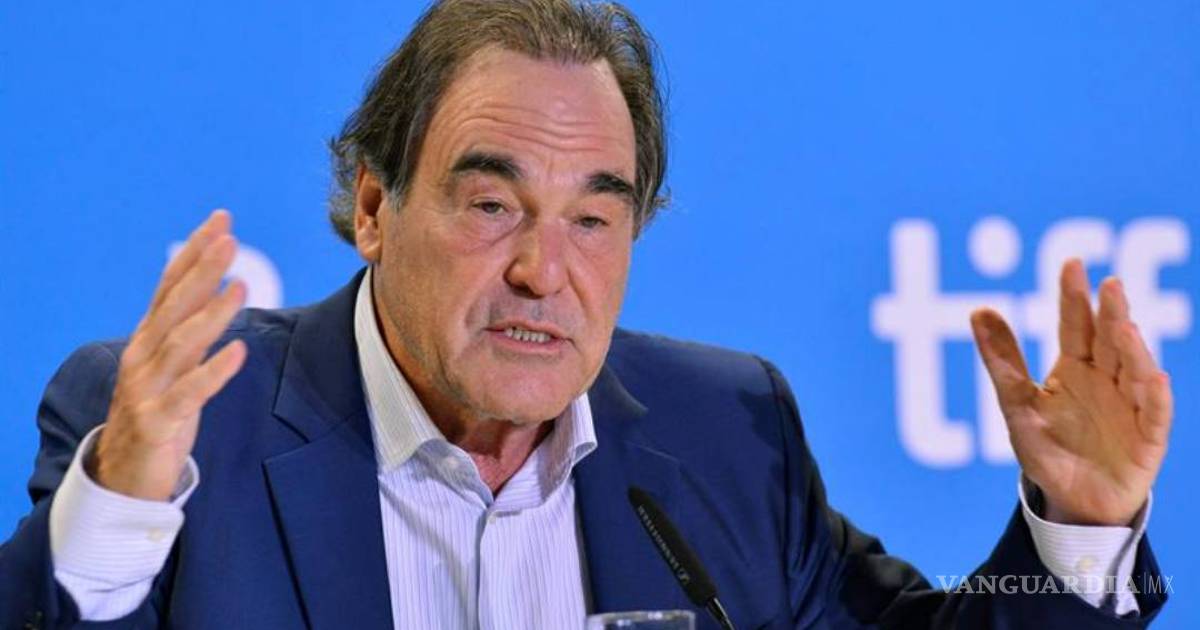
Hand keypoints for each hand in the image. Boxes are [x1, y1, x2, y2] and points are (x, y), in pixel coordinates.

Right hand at [91, 210, 247, 500]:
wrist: (123, 475)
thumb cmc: (158, 413)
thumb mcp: (174, 366)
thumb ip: (190, 329)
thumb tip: (219, 287)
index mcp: (148, 339)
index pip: (171, 285)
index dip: (195, 252)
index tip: (221, 220)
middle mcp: (143, 356)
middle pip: (175, 305)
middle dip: (202, 270)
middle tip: (229, 239)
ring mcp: (147, 388)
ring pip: (182, 344)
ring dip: (212, 314)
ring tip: (240, 287)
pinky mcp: (158, 421)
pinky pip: (189, 393)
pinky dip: (214, 372)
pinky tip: (239, 352)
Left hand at [970, 259, 1172, 525]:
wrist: (1072, 501)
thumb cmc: (1048, 449)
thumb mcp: (1016, 404)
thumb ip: (1002, 360)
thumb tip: (978, 308)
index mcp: (1075, 367)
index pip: (1075, 324)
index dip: (1073, 296)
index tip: (1072, 264)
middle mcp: (1108, 379)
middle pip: (1109, 340)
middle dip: (1111, 312)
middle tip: (1110, 284)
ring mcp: (1131, 406)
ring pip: (1136, 370)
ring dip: (1133, 349)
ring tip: (1124, 326)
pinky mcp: (1148, 438)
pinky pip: (1155, 415)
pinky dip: (1156, 398)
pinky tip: (1154, 379)